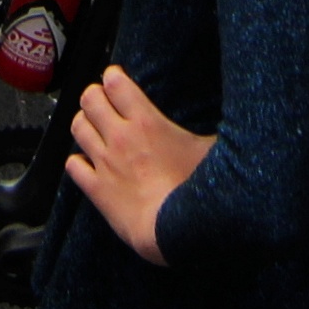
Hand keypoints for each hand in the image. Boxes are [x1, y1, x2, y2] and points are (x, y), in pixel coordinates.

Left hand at [62, 63, 213, 263]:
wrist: (172, 231)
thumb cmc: (196, 191)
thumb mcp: (213, 152)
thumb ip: (217, 133)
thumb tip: (235, 123)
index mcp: (147, 122)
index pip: (115, 82)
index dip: (114, 77)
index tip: (117, 80)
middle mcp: (120, 137)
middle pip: (90, 99)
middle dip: (95, 96)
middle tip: (104, 102)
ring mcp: (105, 162)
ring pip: (77, 127)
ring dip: (84, 124)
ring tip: (94, 128)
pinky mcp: (96, 189)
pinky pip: (73, 166)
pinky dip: (78, 161)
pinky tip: (88, 163)